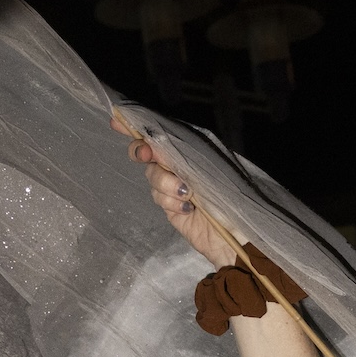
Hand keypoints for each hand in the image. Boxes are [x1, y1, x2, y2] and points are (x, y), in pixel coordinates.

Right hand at [128, 135, 235, 265]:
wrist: (238, 235)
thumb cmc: (234, 198)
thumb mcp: (213, 170)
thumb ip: (187, 156)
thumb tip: (160, 145)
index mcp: (189, 151)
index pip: (161, 135)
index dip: (137, 127)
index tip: (116, 121)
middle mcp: (178, 165)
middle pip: (147, 153)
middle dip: (142, 152)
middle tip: (148, 156)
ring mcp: (172, 187)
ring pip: (153, 176)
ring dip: (167, 183)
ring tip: (188, 194)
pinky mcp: (170, 207)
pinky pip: (159, 198)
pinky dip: (172, 202)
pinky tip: (189, 209)